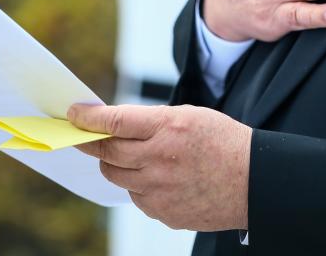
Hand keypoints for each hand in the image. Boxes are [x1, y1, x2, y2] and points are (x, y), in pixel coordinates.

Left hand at [68, 103, 250, 230]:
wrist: (252, 179)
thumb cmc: (222, 141)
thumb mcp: (189, 115)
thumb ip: (151, 121)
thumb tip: (115, 126)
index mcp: (168, 126)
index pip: (116, 121)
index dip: (89, 118)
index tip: (73, 114)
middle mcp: (159, 158)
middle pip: (108, 152)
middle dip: (92, 142)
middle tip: (83, 136)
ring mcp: (159, 189)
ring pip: (116, 175)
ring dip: (115, 163)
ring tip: (128, 155)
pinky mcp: (163, 212)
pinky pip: (135, 196)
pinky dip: (137, 184)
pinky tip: (156, 176)